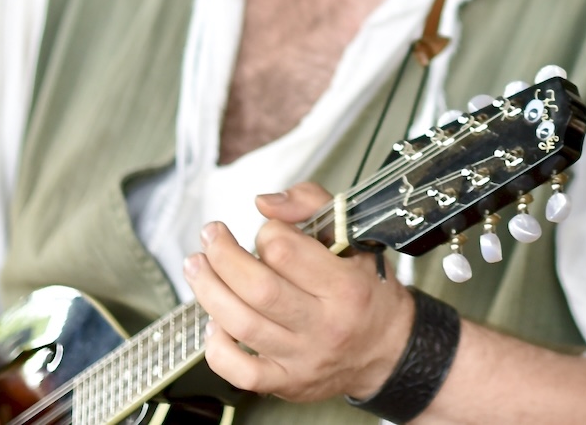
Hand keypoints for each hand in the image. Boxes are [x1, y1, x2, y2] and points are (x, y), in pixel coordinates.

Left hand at [181, 184, 416, 404]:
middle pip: (258, 289)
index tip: (267, 230)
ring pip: (242, 325)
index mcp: (345, 286)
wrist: (388, 349)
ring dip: (209, 291)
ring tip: (197, 267)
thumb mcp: (355, 235)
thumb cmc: (367, 290)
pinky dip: (217, 348)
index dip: (266, 232)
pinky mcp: (287, 382)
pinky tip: (214, 323)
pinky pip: (241, 372)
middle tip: (210, 237)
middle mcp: (324, 325)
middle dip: (223, 256)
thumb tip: (264, 203)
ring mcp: (303, 358)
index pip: (286, 251)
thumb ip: (311, 205)